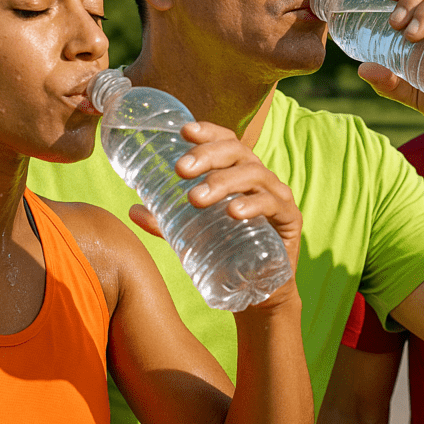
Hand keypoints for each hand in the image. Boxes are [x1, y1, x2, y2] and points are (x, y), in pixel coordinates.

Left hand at [127, 121, 302, 291]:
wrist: (260, 292)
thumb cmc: (227, 253)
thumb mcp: (193, 234)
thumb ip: (166, 222)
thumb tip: (132, 210)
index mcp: (238, 172)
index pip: (226, 141)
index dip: (208, 132)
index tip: (184, 131)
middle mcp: (259, 177)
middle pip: (237, 152)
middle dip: (207, 156)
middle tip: (180, 170)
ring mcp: (278, 195)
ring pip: (253, 175)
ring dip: (223, 182)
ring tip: (196, 198)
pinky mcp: (291, 218)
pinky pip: (273, 204)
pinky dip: (253, 205)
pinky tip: (234, 212)